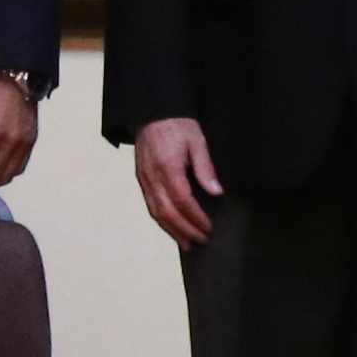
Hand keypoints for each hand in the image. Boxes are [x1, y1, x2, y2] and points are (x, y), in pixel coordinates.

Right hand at [136, 114, 221, 245]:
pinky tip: (172, 229)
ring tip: (187, 244)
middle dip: (185, 229)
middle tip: (201, 241)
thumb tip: (216, 193)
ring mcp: (144, 180)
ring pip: (156, 212)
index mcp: (168, 166)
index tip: (208, 228)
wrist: (151, 112)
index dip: (195, 217)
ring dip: (172, 231)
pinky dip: (162, 221)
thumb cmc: (178, 125)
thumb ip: (205, 167)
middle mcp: (153, 177)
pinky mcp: (141, 180)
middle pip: (167, 211)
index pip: (182, 199)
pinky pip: (150, 206)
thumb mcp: (197, 140)